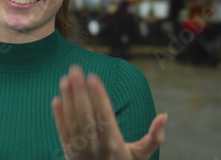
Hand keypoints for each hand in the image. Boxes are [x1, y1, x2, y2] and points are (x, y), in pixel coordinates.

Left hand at [52, 66, 166, 159]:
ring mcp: (80, 149)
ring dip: (67, 98)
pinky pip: (62, 132)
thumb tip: (164, 115)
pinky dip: (58, 116)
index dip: (98, 96)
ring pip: (72, 120)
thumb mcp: (141, 155)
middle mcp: (96, 146)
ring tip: (65, 79)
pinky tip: (56, 99)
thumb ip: (155, 137)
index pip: (104, 115)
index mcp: (114, 143)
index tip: (93, 77)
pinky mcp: (69, 152)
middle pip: (85, 114)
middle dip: (80, 90)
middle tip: (75, 70)